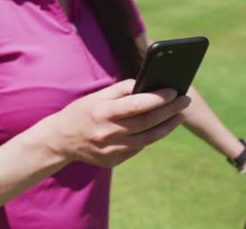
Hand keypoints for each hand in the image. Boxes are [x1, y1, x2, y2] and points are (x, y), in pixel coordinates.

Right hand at [47, 79, 190, 167]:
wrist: (61, 140)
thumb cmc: (82, 112)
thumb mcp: (97, 96)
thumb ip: (122, 90)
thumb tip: (149, 85)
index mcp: (102, 112)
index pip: (137, 105)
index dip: (158, 98)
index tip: (175, 91)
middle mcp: (107, 133)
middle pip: (147, 122)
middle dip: (169, 110)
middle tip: (185, 101)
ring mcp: (110, 150)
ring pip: (147, 139)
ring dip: (167, 126)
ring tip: (178, 115)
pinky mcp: (113, 161)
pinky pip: (138, 147)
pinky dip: (151, 136)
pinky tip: (160, 127)